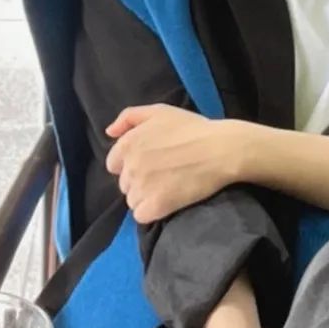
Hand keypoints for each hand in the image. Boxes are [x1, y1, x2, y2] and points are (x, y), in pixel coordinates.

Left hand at [104, 104, 237, 223]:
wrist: (219, 149)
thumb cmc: (191, 128)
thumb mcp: (158, 111)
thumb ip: (128, 117)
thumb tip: (109, 132)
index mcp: (128, 144)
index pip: (114, 164)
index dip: (130, 164)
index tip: (150, 163)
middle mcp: (130, 167)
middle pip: (124, 184)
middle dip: (139, 181)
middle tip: (162, 174)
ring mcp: (142, 188)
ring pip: (132, 200)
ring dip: (145, 197)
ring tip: (166, 188)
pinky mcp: (156, 206)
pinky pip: (141, 215)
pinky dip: (151, 212)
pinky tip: (167, 202)